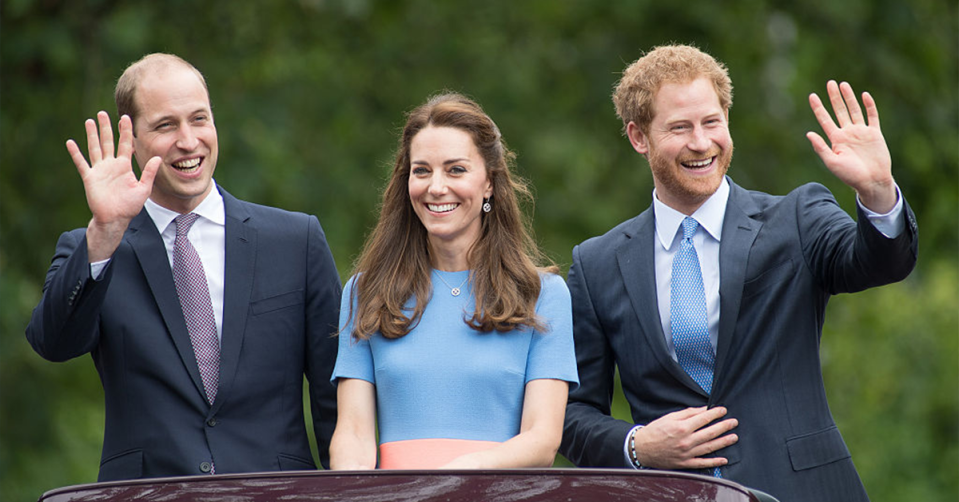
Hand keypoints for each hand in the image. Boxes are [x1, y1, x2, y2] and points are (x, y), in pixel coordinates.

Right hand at [66, 111, 159, 260]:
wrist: (115, 218)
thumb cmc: (130, 206)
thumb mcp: (143, 189)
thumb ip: (150, 173)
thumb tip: (158, 158)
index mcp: (124, 166)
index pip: (125, 144)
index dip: (125, 131)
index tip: (125, 117)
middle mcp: (111, 165)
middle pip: (108, 142)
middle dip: (106, 127)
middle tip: (103, 113)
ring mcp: (100, 170)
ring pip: (95, 148)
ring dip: (92, 135)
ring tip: (89, 121)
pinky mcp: (90, 177)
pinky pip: (82, 163)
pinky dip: (76, 153)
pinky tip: (70, 142)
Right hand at [633, 406, 737, 469]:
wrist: (642, 448)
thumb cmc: (655, 431)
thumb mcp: (669, 417)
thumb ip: (687, 413)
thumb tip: (703, 410)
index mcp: (682, 427)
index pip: (704, 418)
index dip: (715, 413)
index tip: (723, 410)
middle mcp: (686, 441)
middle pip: (710, 432)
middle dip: (724, 426)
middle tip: (734, 422)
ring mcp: (687, 453)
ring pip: (710, 447)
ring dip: (723, 442)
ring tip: (734, 437)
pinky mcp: (685, 463)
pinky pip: (702, 463)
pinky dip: (714, 462)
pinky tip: (723, 459)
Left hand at [806, 80, 896, 212]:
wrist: (871, 181)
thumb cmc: (850, 175)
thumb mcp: (832, 162)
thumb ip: (821, 148)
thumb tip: (809, 133)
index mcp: (836, 140)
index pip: (825, 119)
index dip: (818, 107)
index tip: (812, 95)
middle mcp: (847, 133)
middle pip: (839, 110)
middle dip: (834, 97)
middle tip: (829, 83)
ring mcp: (861, 132)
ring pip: (854, 110)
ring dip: (849, 98)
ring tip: (843, 84)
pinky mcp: (874, 134)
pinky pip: (872, 116)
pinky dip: (869, 106)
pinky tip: (864, 95)